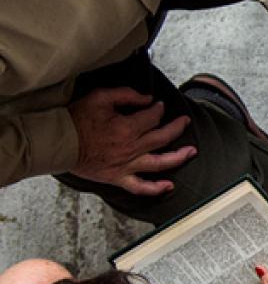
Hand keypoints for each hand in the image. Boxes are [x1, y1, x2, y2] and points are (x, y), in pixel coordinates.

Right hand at [68, 87, 195, 194]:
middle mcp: (131, 147)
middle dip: (177, 128)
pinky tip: (168, 186)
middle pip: (163, 137)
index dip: (158, 109)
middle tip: (184, 122)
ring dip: (178, 157)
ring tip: (191, 152)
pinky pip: (140, 187)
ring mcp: (126, 165)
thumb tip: (148, 98)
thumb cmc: (77, 119)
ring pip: (160, 162)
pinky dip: (155, 188)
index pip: (153, 117)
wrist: (59, 143)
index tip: (159, 106)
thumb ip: (126, 95)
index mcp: (127, 127)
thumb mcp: (100, 97)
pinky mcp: (118, 178)